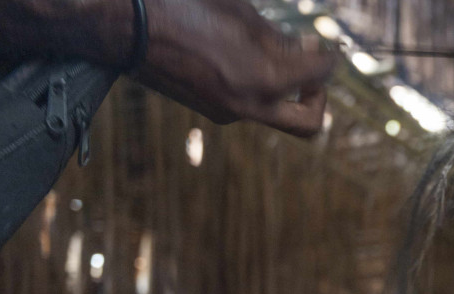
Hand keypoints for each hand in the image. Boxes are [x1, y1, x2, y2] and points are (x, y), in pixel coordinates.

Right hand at [128, 0, 338, 135]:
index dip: (330, 56)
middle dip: (318, 96)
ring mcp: (228, 111)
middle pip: (309, 122)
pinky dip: (258, 85)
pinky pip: (249, 104)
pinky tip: (245, 57)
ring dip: (286, 88)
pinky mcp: (210, 109)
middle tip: (313, 69)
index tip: (327, 45)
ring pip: (277, 113)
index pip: (320, 74)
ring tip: (274, 53)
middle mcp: (251, 105)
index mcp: (266, 79)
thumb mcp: (241, 13)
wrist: (124, 26)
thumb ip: (278, 37)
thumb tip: (304, 48)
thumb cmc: (183, 6)